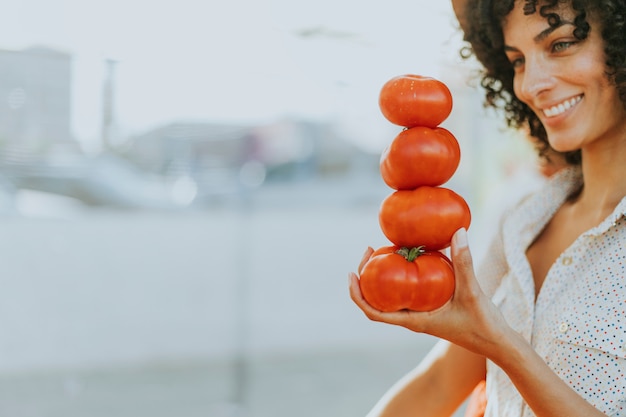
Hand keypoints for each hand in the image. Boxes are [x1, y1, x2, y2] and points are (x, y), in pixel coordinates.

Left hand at [349, 228, 510, 357]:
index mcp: (413, 321)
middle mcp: (411, 318)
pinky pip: (406, 293)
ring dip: (381, 276)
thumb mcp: (472, 291)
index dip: (356, 294)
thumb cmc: (483, 323)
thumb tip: (458, 232)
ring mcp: (419, 314)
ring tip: (382, 250)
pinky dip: (400, 276)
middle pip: (375, 300)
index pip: (373, 312)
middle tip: (369, 249)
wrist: (497, 342)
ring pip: (390, 296)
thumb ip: (464, 262)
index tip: (351, 273)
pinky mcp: (428, 309)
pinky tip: (410, 257)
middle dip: (365, 277)